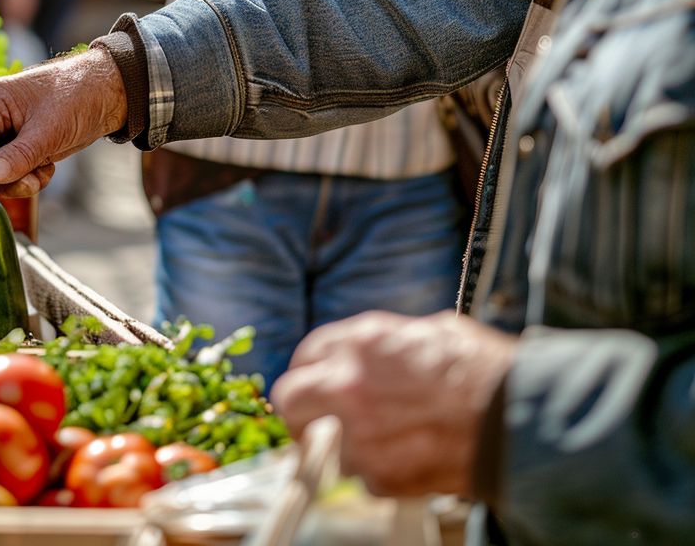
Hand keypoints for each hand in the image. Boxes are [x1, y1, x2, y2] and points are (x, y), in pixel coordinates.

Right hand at [0, 49, 126, 197]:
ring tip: (40, 177)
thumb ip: (18, 155)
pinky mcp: (22, 148)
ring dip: (19, 182)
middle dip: (3, 180)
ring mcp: (7, 135)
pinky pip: (15, 174)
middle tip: (28, 184)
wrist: (107, 95)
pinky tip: (47, 170)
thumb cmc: (76, 98)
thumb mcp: (48, 130)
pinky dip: (30, 178)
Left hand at [270, 311, 515, 497]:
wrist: (519, 419)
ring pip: (327, 447)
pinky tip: (414, 458)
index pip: (306, 355)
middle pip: (291, 401)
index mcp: (359, 341)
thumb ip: (383, 345)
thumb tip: (365, 356)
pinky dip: (383, 473)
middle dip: (301, 413)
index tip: (319, 386)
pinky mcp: (379, 474)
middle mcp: (347, 384)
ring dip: (349, 448)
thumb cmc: (484, 370)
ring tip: (393, 442)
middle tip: (318, 424)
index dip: (312, 372)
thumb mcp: (429, 332)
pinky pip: (364, 478)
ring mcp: (359, 432)